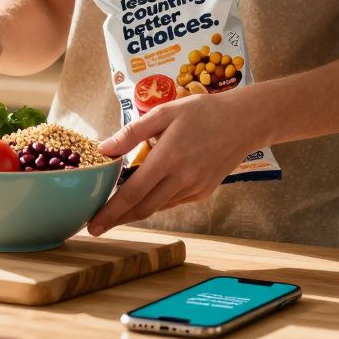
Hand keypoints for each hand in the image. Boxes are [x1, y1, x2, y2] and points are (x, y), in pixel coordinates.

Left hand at [86, 93, 260, 235]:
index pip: (133, 192)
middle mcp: (182, 178)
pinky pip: (173, 202)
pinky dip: (156, 201)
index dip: (111, 211)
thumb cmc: (202, 111)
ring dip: (136, 211)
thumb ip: (132, 133)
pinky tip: (147, 195)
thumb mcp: (164, 112)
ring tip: (116, 211)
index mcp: (169, 157)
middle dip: (118, 219)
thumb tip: (103, 149)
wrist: (244, 121)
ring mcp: (195, 188)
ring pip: (158, 207)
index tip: (93, 225)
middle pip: (143, 208)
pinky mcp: (203, 192)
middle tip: (96, 226)